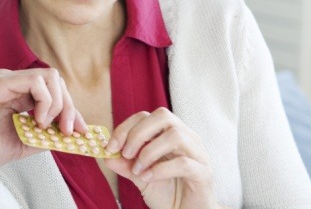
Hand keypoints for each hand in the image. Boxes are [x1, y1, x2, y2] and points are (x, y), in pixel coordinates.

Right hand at [0, 68, 86, 172]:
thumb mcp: (26, 142)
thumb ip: (47, 136)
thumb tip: (72, 134)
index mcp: (21, 94)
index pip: (56, 91)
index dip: (73, 110)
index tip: (82, 132)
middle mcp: (16, 82)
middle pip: (57, 81)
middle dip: (70, 107)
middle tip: (68, 131)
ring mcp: (9, 79)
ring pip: (50, 77)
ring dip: (58, 104)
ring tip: (46, 126)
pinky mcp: (1, 82)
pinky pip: (35, 81)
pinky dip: (45, 102)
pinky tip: (37, 121)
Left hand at [104, 108, 218, 208]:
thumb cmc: (168, 194)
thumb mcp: (141, 177)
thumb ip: (125, 165)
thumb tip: (106, 154)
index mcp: (171, 134)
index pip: (148, 116)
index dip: (127, 127)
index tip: (111, 146)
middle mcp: (187, 138)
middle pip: (163, 116)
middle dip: (138, 133)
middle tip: (125, 153)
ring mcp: (198, 154)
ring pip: (175, 135)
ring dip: (149, 152)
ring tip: (138, 170)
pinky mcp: (203, 173)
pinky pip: (184, 163)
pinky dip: (161, 169)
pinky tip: (149, 178)